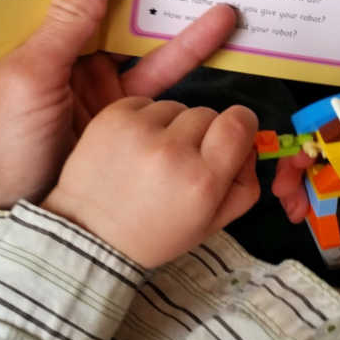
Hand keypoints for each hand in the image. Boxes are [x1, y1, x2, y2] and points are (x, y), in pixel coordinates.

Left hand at [0, 0, 237, 307]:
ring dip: (181, 31)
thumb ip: (68, 19)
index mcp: (27, 46)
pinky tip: (215, 49)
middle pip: (112, 19)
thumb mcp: (29, 77)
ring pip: (141, 53)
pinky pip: (156, 93)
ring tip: (227, 5)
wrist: (6, 242)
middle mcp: (60, 66)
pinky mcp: (117, 128)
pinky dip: (185, 71)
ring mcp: (89, 98)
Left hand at [42, 98, 258, 267]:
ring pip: (176, 107)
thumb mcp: (211, 223)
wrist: (89, 235)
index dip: (240, 125)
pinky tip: (132, 147)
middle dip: (201, 133)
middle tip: (180, 161)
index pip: (240, 121)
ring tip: (152, 156)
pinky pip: (146, 103)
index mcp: (202, 181)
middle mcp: (172, 151)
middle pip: (208, 113)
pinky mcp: (112, 117)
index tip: (230, 136)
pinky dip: (144, 120)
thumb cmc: (155, 233)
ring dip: (171, 125)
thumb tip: (250, 142)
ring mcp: (139, 131)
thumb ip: (244, 183)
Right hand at [271, 129, 339, 222]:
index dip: (314, 136)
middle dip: (298, 163)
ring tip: (295, 208)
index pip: (338, 118)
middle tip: (287, 192)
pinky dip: (311, 194)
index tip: (302, 161)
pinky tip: (303, 209)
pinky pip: (326, 183)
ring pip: (318, 162)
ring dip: (299, 181)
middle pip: (320, 141)